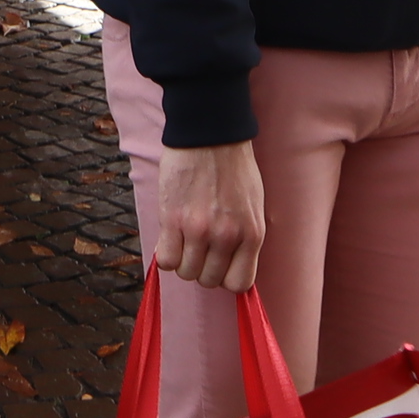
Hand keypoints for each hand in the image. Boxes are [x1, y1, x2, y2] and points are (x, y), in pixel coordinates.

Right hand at [156, 139, 265, 291]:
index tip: (218, 264)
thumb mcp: (252, 206)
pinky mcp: (172, 219)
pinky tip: (169, 236)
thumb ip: (244, 238)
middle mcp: (227, 237)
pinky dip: (165, 253)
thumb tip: (231, 267)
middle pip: (209, 280)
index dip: (225, 276)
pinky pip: (166, 260)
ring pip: (186, 272)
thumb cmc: (233, 167)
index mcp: (252, 234)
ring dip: (182, 260)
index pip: (239, 283)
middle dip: (202, 267)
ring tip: (183, 239)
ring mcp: (199, 230)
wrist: (209, 134)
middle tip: (198, 247)